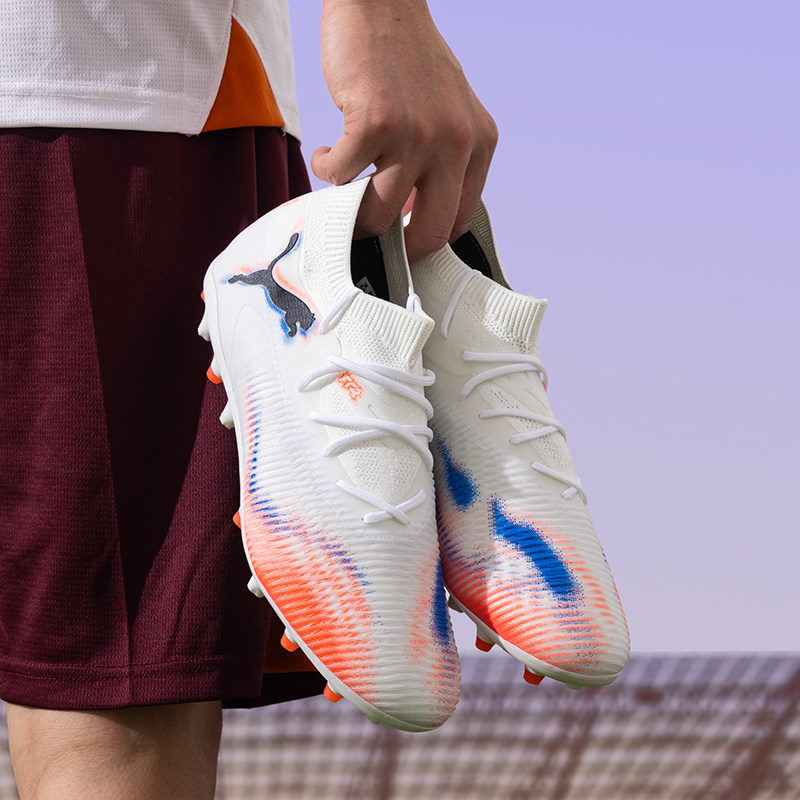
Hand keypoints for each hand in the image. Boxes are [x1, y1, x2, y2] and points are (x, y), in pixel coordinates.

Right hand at [312, 0, 497, 262]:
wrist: (380, 3)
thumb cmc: (408, 60)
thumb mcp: (448, 113)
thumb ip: (443, 162)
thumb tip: (414, 215)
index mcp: (478, 144)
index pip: (459, 221)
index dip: (426, 239)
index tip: (403, 238)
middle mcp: (455, 143)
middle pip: (427, 233)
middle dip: (395, 248)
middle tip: (372, 236)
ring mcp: (417, 135)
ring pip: (379, 214)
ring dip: (351, 210)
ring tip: (342, 183)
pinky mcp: (376, 124)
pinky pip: (342, 176)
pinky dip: (326, 170)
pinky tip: (328, 152)